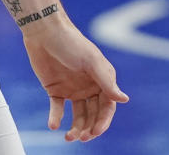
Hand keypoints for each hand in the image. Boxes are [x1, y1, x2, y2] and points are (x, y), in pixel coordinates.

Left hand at [23, 14, 128, 142]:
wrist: (44, 31)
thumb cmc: (71, 42)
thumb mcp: (91, 61)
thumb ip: (106, 81)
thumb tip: (124, 99)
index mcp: (101, 80)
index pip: (107, 106)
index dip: (103, 121)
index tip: (95, 131)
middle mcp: (89, 87)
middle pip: (93, 114)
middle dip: (90, 128)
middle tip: (83, 138)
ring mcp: (72, 89)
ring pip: (78, 116)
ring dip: (76, 128)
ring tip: (69, 137)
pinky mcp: (55, 89)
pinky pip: (58, 109)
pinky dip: (56, 118)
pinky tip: (53, 125)